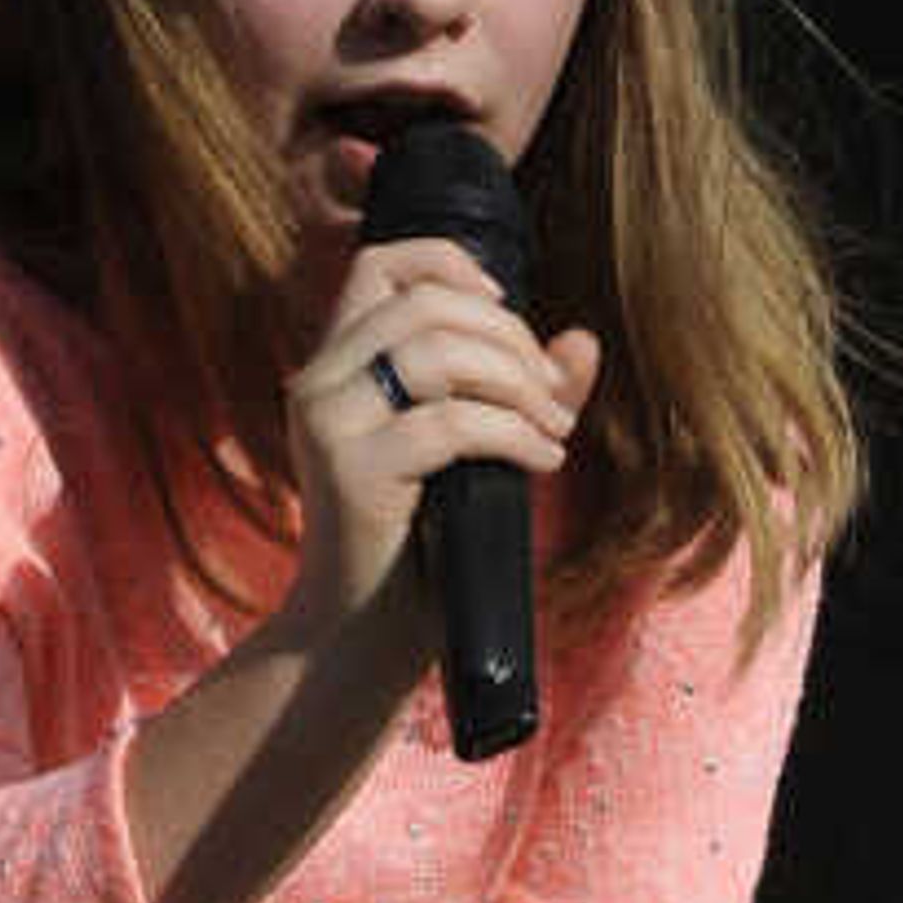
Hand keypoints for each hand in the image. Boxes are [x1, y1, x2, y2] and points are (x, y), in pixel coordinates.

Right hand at [280, 241, 600, 653]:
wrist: (363, 639)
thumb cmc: (419, 549)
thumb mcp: (475, 456)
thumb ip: (524, 394)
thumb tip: (583, 341)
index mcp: (335, 367)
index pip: (379, 263)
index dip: (450, 264)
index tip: (506, 309)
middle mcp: (319, 383)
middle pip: (425, 304)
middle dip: (509, 338)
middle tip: (552, 395)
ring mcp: (330, 425)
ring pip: (437, 352)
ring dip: (516, 382)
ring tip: (553, 430)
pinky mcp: (353, 472)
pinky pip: (451, 424)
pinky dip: (513, 434)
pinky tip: (542, 462)